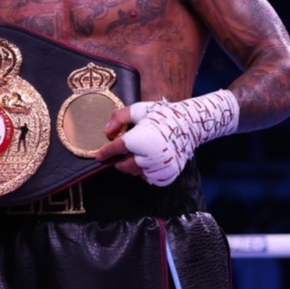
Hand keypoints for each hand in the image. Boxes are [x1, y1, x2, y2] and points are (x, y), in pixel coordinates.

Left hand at [95, 91, 239, 186]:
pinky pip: (151, 179)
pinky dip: (146, 172)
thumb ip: (119, 118)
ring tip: (137, 155)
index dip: (105, 152)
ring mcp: (160, 167)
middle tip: (120, 154)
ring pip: (138, 173)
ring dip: (133, 166)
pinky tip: (149, 161)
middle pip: (125, 166)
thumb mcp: (139, 109)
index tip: (99, 156)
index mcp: (140, 139)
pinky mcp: (168, 174)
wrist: (190, 124)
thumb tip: (106, 132)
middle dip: (119, 161)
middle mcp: (150, 157)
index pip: (117, 149)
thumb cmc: (163, 115)